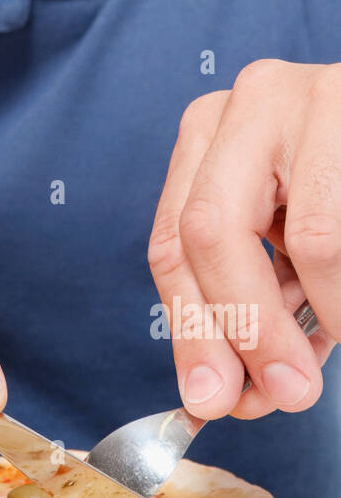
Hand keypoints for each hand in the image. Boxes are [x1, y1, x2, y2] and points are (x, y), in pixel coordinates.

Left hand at [147, 60, 337, 419]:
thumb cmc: (339, 187)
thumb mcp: (285, 236)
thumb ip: (258, 303)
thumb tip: (237, 393)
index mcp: (209, 136)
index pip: (173, 243)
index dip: (191, 330)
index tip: (209, 398)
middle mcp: (247, 104)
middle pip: (211, 234)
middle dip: (247, 329)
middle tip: (283, 393)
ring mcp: (310, 100)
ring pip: (305, 240)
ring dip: (328, 313)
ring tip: (339, 336)